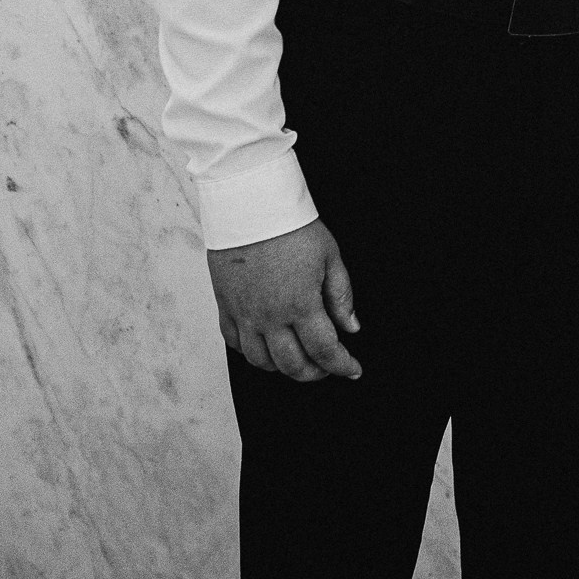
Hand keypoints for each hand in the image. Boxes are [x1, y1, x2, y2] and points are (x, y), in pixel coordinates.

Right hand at [207, 218, 361, 382]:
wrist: (251, 205)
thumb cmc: (291, 225)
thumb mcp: (330, 256)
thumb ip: (341, 296)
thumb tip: (351, 327)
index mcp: (300, 305)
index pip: (324, 350)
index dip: (342, 365)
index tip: (352, 369)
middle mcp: (269, 317)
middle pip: (292, 365)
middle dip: (314, 372)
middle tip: (327, 367)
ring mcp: (244, 315)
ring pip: (261, 361)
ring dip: (283, 368)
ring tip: (299, 359)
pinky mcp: (225, 306)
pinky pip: (235, 343)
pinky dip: (252, 353)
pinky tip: (266, 346)